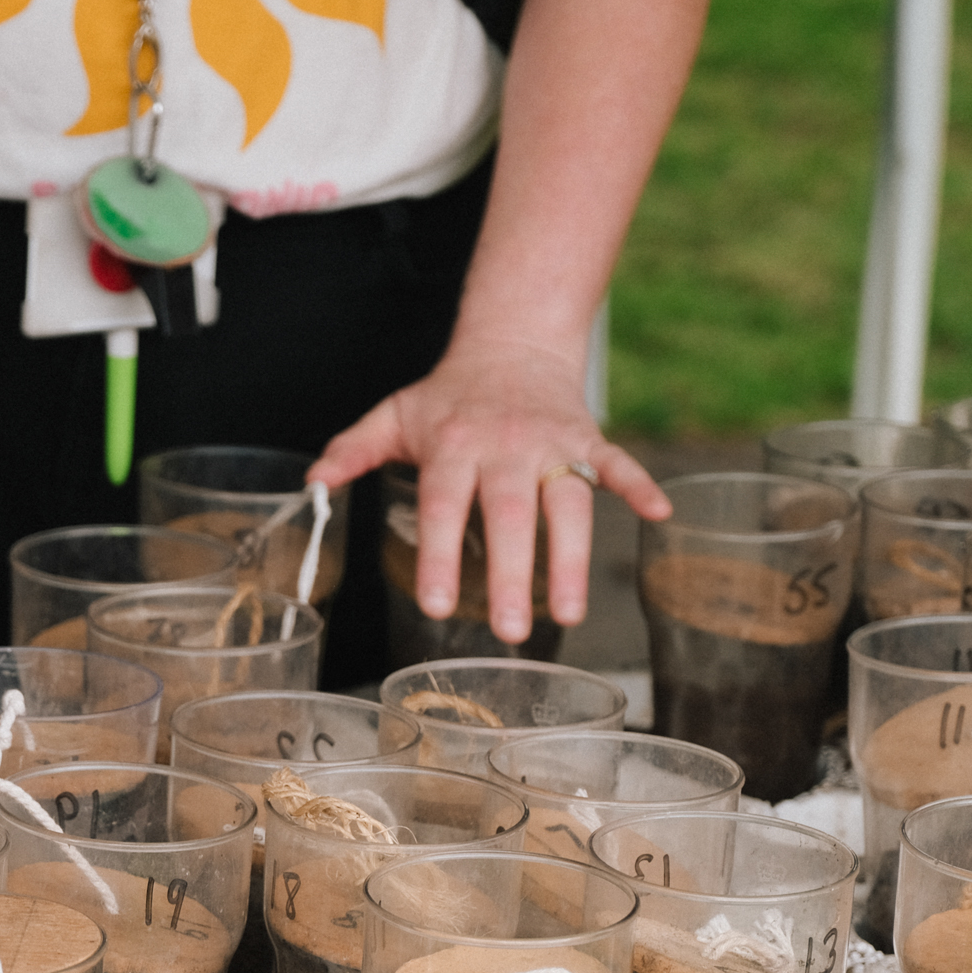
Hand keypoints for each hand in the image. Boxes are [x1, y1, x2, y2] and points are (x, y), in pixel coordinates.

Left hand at [308, 335, 667, 643]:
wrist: (511, 342)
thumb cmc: (448, 394)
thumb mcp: (393, 414)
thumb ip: (351, 450)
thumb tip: (312, 485)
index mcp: (453, 445)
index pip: (444, 506)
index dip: (440, 554)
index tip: (437, 604)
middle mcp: (504, 445)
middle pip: (509, 514)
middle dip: (510, 573)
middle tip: (506, 630)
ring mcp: (552, 443)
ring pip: (567, 502)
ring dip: (571, 558)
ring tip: (568, 613)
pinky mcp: (589, 439)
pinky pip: (619, 462)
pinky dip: (639, 485)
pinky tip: (660, 515)